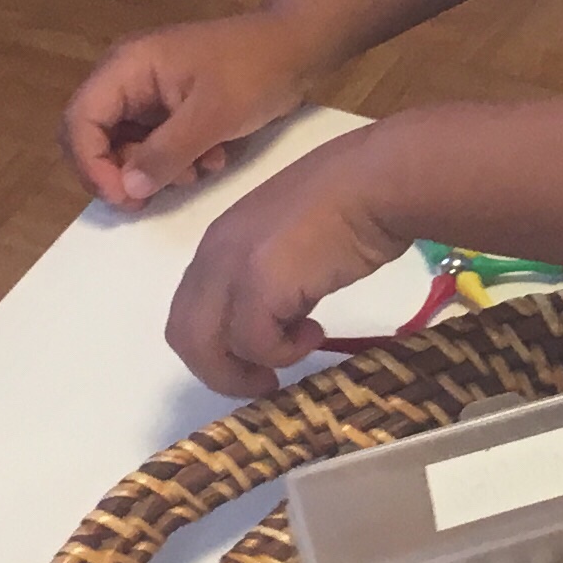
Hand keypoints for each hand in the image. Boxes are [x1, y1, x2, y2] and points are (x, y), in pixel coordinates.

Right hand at [61, 13, 316, 208]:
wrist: (298, 48)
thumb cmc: (255, 71)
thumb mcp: (212, 116)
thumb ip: (166, 153)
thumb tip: (127, 190)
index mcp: (127, 66)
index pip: (80, 120)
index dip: (91, 164)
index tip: (121, 197)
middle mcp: (128, 77)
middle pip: (95, 136)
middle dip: (121, 172)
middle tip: (149, 199)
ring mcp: (149, 93)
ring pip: (126, 146)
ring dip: (156, 169)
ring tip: (199, 170)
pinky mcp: (170, 107)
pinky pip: (155, 144)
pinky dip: (177, 161)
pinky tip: (212, 158)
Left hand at [167, 151, 402, 394]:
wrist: (378, 183)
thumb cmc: (353, 199)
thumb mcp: (293, 240)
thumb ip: (273, 274)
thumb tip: (284, 315)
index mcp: (219, 241)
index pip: (192, 308)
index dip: (217, 342)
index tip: (256, 355)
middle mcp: (214, 254)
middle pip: (183, 335)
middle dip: (219, 371)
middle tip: (264, 379)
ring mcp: (232, 269)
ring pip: (204, 346)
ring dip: (245, 369)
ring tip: (292, 355)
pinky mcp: (260, 286)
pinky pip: (253, 343)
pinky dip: (281, 352)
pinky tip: (315, 331)